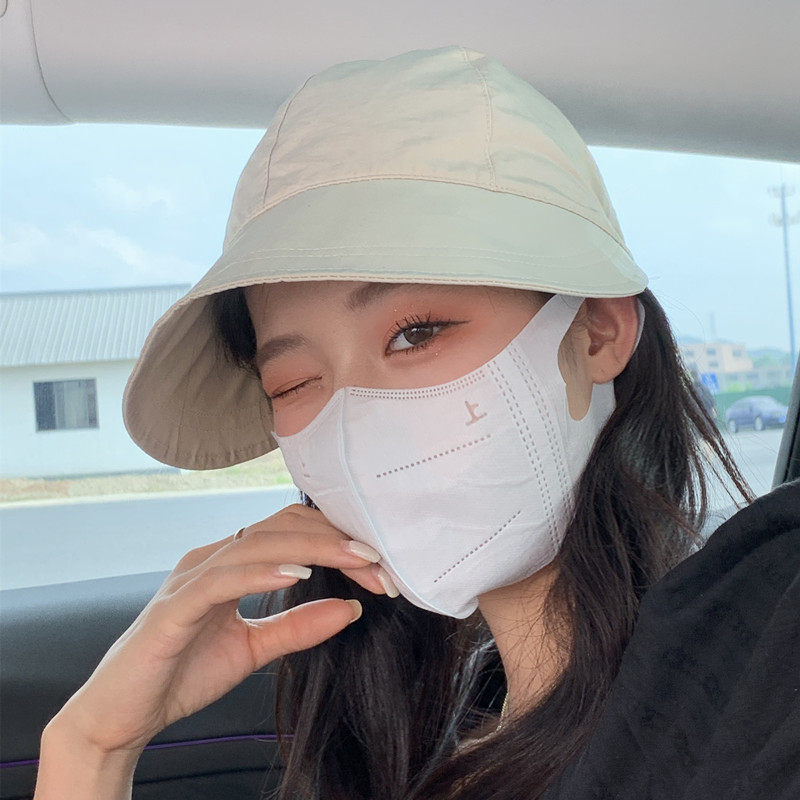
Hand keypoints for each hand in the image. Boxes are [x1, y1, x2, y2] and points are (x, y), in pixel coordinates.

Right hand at [50, 504, 389, 755]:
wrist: (120, 717)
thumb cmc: (180, 674)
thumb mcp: (254, 648)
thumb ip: (299, 626)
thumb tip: (351, 607)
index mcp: (229, 563)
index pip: (290, 532)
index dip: (335, 539)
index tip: (377, 563)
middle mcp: (210, 559)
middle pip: (280, 527)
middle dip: (334, 540)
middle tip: (378, 560)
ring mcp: (190, 579)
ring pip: (257, 543)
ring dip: (312, 548)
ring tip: (354, 559)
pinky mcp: (174, 608)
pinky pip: (221, 579)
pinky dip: (262, 572)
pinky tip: (298, 574)